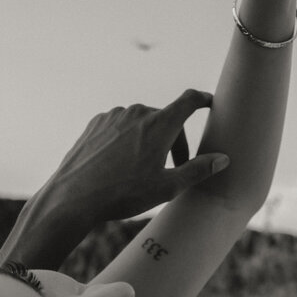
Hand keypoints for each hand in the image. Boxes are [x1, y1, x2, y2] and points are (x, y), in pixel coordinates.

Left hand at [42, 90, 227, 224]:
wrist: (73, 197)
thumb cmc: (123, 193)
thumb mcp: (167, 187)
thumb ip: (197, 170)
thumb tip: (223, 159)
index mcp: (160, 124)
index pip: (189, 101)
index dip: (204, 99)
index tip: (211, 102)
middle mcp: (138, 112)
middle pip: (166, 119)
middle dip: (174, 140)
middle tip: (172, 168)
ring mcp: (115, 116)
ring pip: (142, 123)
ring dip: (149, 139)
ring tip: (141, 170)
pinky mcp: (96, 123)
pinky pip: (120, 126)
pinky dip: (127, 139)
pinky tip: (120, 164)